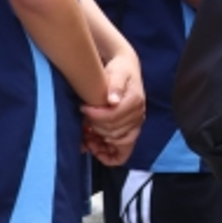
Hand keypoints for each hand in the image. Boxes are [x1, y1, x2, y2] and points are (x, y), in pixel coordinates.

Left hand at [82, 50, 144, 166]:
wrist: (126, 69)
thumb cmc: (120, 70)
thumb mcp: (117, 72)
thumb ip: (115, 85)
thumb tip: (112, 100)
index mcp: (135, 101)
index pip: (113, 117)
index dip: (95, 116)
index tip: (83, 108)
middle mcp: (138, 115)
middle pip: (114, 132)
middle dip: (95, 129)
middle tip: (82, 121)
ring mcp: (136, 124)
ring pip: (117, 143)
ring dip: (99, 142)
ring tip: (86, 133)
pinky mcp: (131, 130)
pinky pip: (123, 151)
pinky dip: (108, 153)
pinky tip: (94, 146)